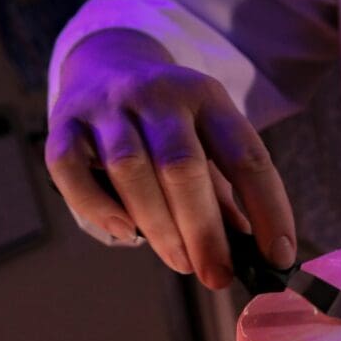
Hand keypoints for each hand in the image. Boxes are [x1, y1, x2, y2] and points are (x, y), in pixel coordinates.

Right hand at [45, 29, 295, 288]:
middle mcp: (159, 96)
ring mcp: (107, 106)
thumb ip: (229, 196)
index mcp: (208, 99)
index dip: (268, 209)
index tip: (276, 257)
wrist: (109, 65)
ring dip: (159, 227)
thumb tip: (257, 254)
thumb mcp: (211, 144)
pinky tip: (125, 233)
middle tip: (218, 275)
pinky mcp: (64, 123)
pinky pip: (70, 167)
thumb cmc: (173, 125)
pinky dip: (97, 206)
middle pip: (182, 167)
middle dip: (204, 232)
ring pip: (130, 169)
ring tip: (182, 262)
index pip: (247, 157)